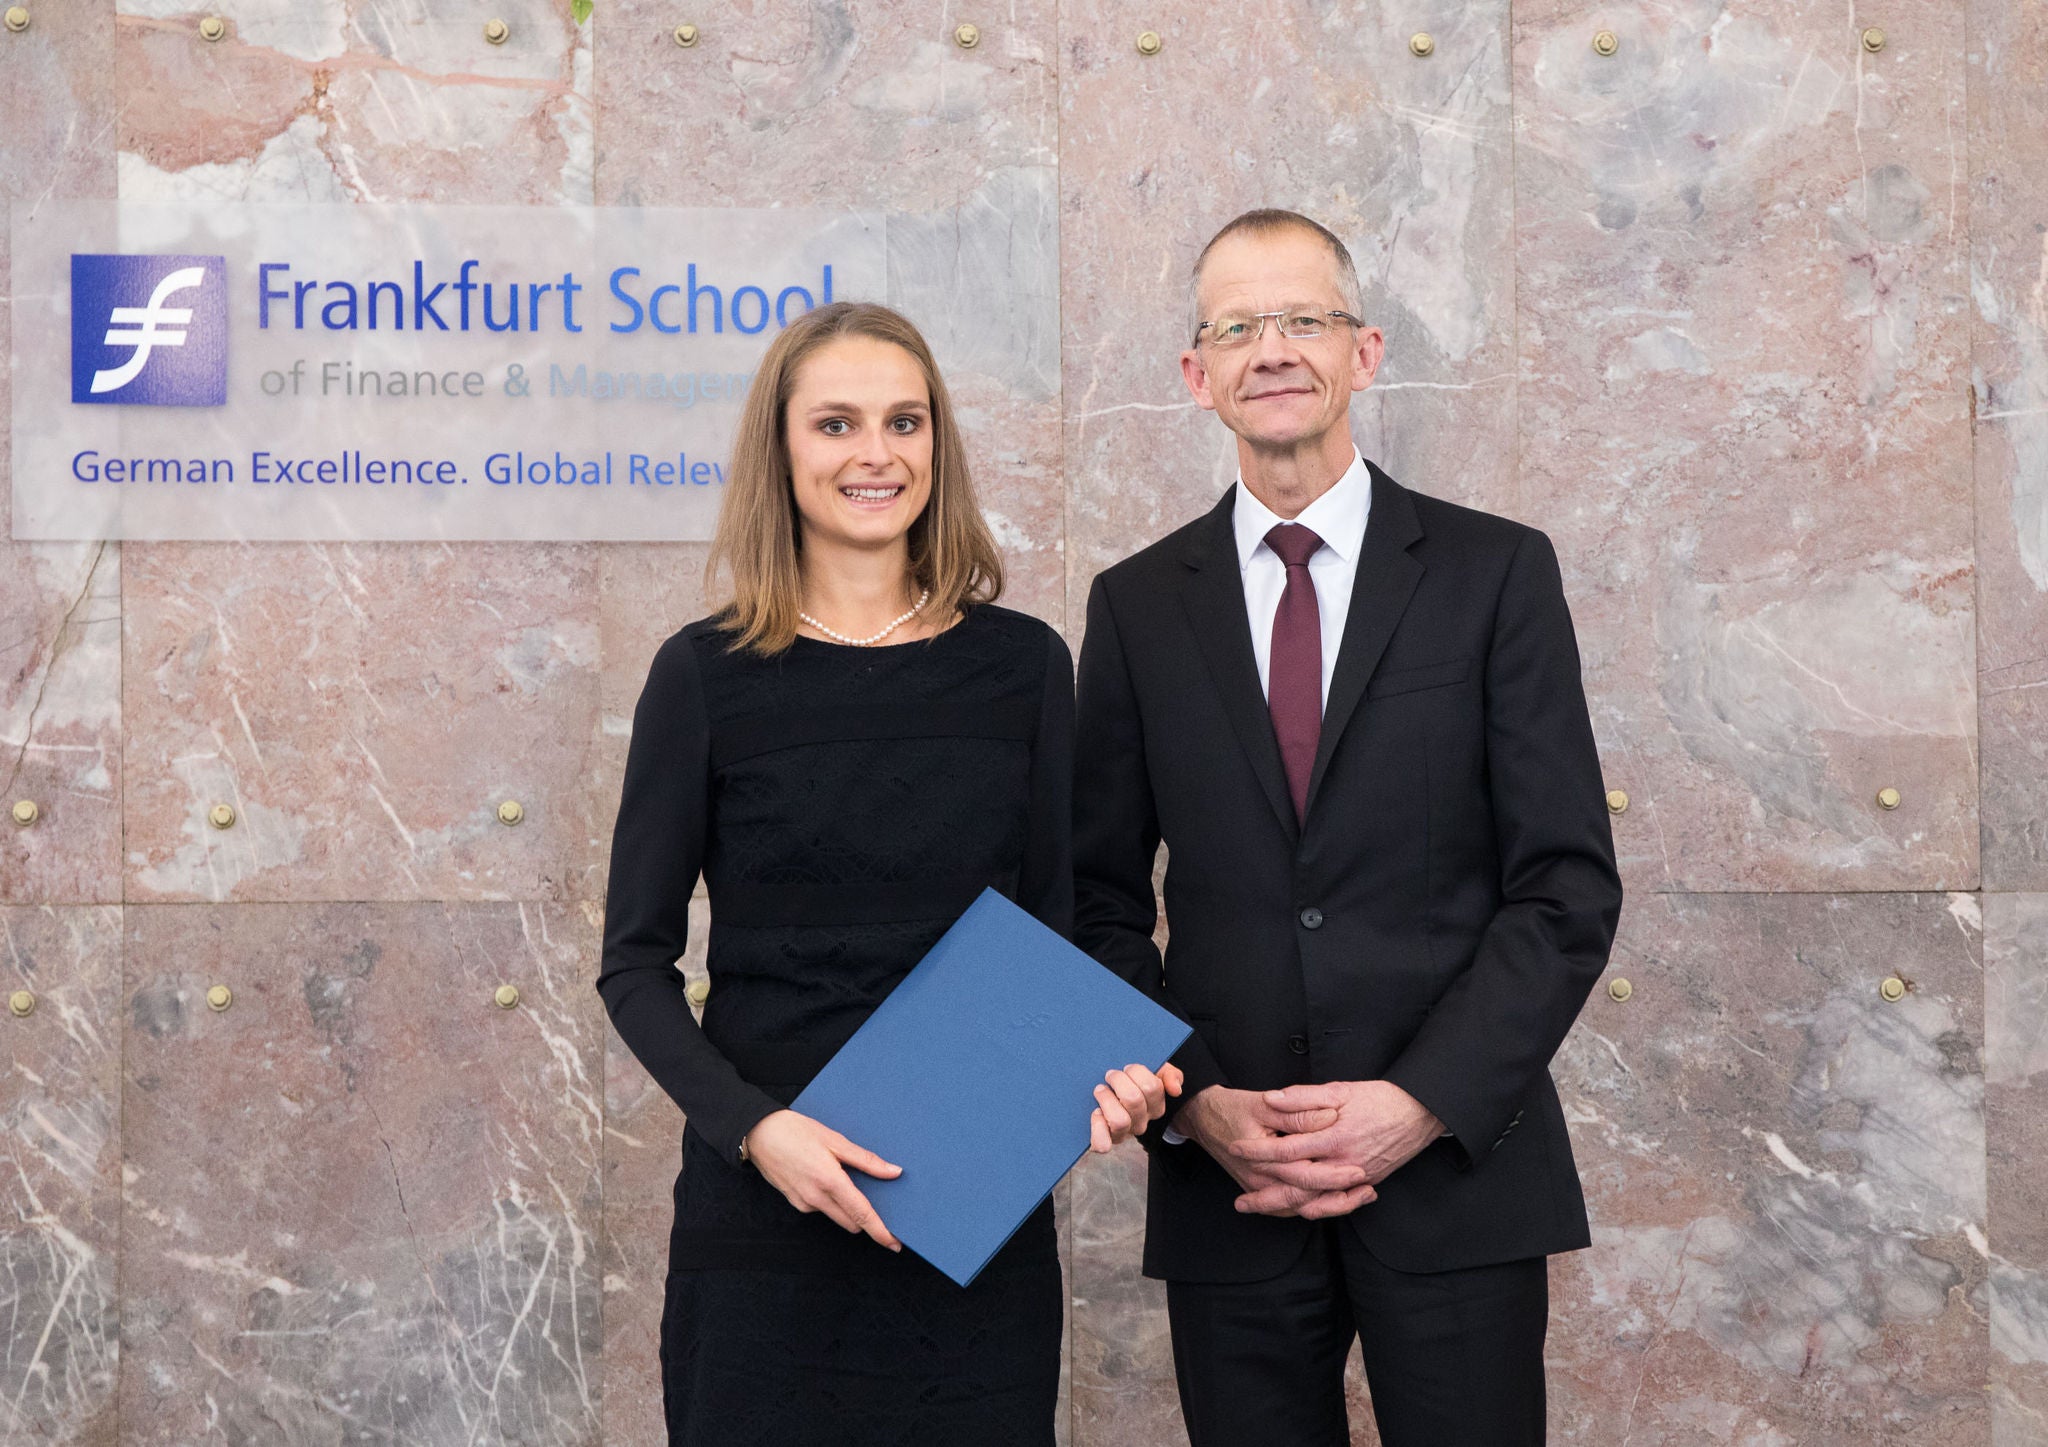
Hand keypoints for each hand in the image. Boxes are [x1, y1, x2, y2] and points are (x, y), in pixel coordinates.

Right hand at [741, 1110, 902, 1251]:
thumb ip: (866, 1160)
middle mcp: (816, 1198)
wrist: (759, 1133)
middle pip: (852, 1222)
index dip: (880, 1232)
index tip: (894, 1243)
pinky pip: (822, 1209)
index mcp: (830, 1181)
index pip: (861, 1214)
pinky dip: (832, 1201)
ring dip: (848, 1209)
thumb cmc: (796, 1131)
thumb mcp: (835, 1140)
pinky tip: (829, 1180)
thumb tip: (894, 1172)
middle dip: (866, 1219)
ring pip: (837, 1216)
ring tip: (850, 1181)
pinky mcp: (795, 1203)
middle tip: (879, 1203)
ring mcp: (804, 1204)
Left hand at [1089, 1062, 1185, 1152]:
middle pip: (1134, 1100)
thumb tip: (1175, 1090)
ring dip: (1107, 1100)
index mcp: (1155, 1106)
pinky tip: (1095, 1113)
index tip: (1126, 1067)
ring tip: (1100, 1090)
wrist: (1114, 1094)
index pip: (1152, 1087)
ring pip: (1120, 1121)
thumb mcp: (1157, 1073)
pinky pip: (1102, 1143)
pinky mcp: (1106, 1139)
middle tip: (1110, 1075)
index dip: (1136, 1072)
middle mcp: (1142, 1122)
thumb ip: (1171, 1075)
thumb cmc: (1135, 1081)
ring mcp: (1124, 1132)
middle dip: (1118, 1081)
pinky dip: (1098, 1130)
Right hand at [1176, 1085, 1374, 1217]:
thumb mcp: (1263, 1104)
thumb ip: (1297, 1112)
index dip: (1334, 1174)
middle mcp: (1260, 1181)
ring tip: (1361, 1197)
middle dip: (1340, 1196)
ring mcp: (1259, 1188)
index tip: (1361, 1168)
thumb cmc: (1231, 1107)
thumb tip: (1329, 1118)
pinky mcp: (1262, 1188)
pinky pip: (1291, 1206)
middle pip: (1306, 1198)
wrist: (1201, 1117)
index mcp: (1262, 1160)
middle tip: (1368, 1188)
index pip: (1304, 1174)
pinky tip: (1337, 1199)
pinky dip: (1315, 1205)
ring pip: (1300, 1208)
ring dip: (1331, 1205)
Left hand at [1227, 1081, 1442, 1218]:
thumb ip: (1304, 1096)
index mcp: (1333, 1137)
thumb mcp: (1340, 1089)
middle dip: (1265, 1195)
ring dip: (1285, 1208)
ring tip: (1260, 1209)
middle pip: (1296, 1187)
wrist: (1420, 1113)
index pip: (1286, 1150)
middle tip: (1239, 1201)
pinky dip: (1315, 1210)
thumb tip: (1272, 1098)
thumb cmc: (1380, 1099)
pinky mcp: (1366, 1183)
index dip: (1258, 1152)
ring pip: (1314, 1202)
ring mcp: (1356, 1178)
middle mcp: (1343, 1164)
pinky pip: (1336, 1204)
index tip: (1235, 1150)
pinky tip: (1297, 1209)